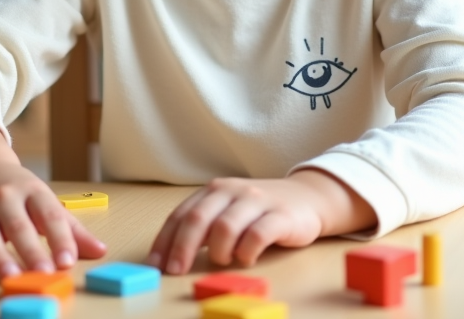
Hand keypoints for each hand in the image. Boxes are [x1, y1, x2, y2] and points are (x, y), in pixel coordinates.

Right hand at [0, 114, 105, 280]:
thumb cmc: (19, 191)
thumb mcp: (46, 202)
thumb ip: (71, 229)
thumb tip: (101, 250)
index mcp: (32, 190)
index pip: (49, 215)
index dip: (60, 238)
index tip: (68, 261)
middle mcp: (4, 196)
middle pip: (18, 225)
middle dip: (31, 250)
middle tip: (44, 273)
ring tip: (11, 276)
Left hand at [146, 171, 375, 274]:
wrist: (308, 198)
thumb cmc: (260, 210)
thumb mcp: (228, 211)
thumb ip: (204, 227)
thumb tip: (170, 255)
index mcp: (215, 191)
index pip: (181, 214)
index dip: (166, 240)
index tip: (156, 264)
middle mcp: (233, 191)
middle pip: (198, 219)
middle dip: (182, 247)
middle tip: (175, 271)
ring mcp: (257, 201)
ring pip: (225, 226)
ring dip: (218, 251)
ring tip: (223, 260)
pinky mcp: (281, 216)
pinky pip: (257, 235)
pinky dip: (246, 252)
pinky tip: (246, 259)